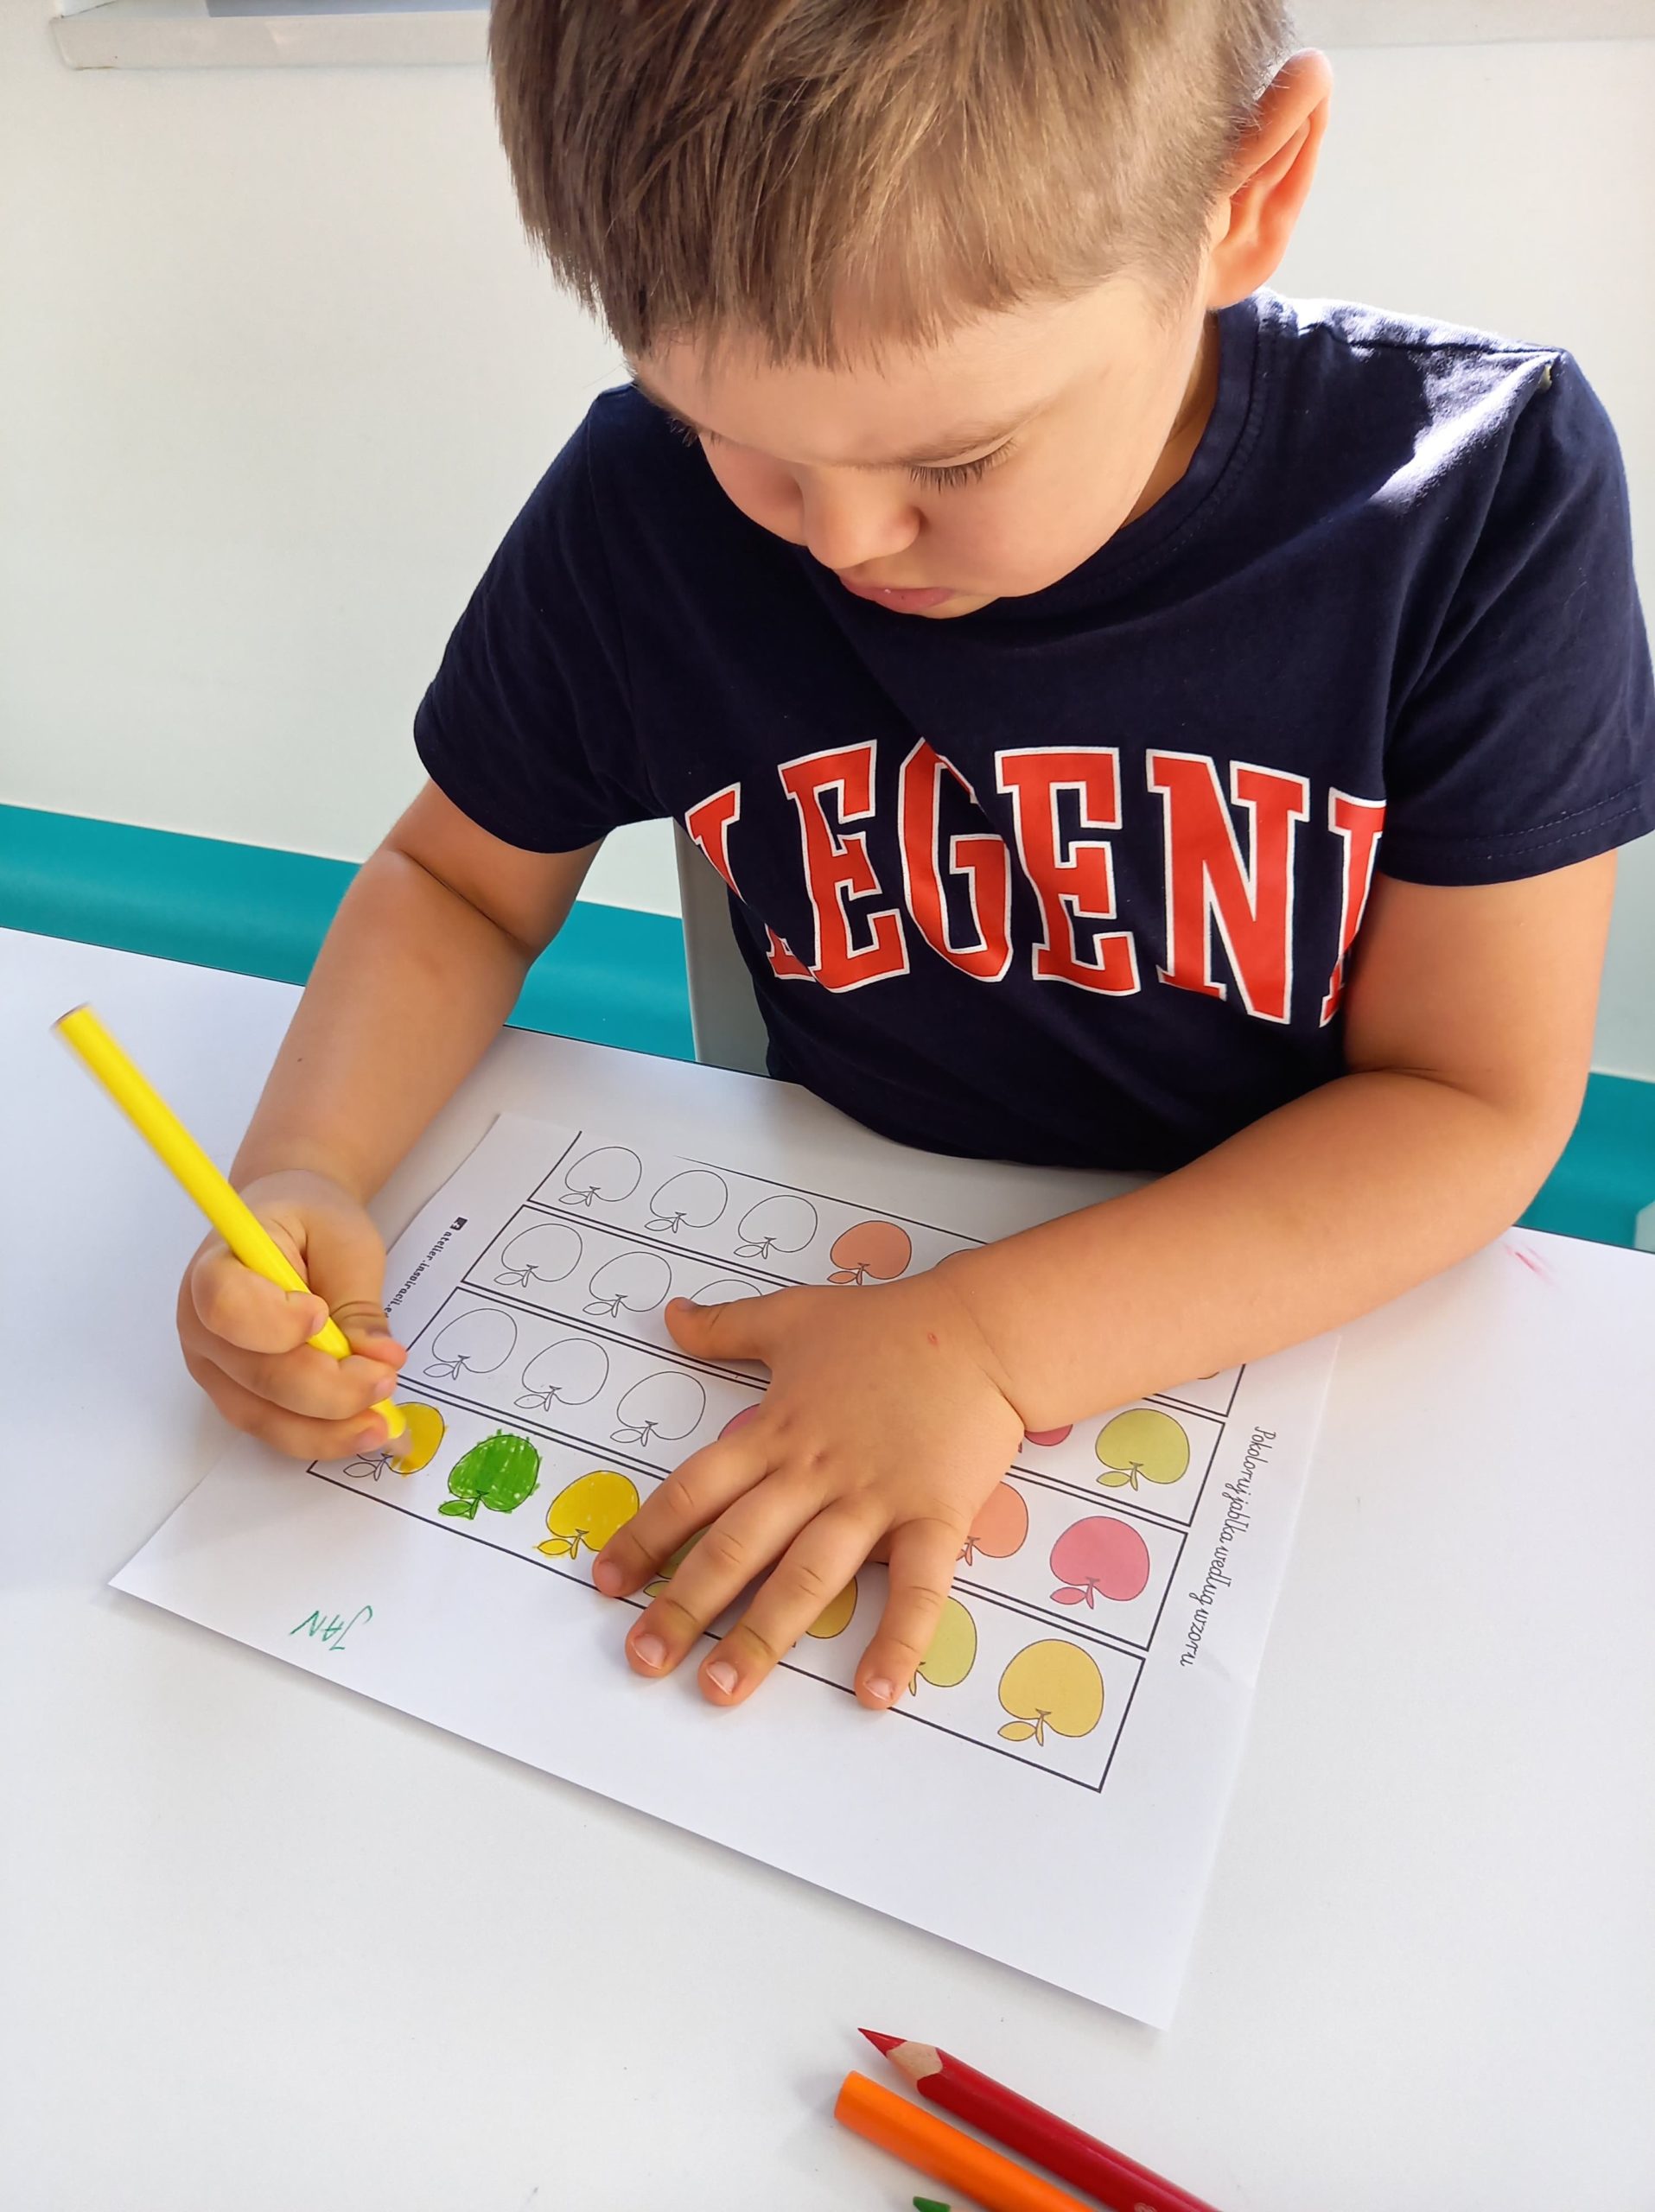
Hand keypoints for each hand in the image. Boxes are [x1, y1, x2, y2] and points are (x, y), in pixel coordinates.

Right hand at [176, 1169, 406, 1459]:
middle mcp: (203, 1326)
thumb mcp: (345, 1242)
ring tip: (385, 1423)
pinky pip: (276, 1430)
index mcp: (216, 1267)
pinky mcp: (240, 1395)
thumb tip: (380, 1360)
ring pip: (266, 1417)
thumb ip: (358, 1302)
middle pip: (257, 1375)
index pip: (226, 1306)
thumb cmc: (312, 1222)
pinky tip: (365, 1430)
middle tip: (385, 1380)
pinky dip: (324, 1437)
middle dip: (329, 1390)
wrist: (290, 1223)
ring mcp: (216, 1368)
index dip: (273, 1322)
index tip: (321, 1313)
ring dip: (330, 1429)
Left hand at [591, 1267, 1024, 1709]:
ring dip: (762, 1636)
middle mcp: (813, 1473)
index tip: (608, 1584)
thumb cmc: (889, 1325)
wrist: (982, 1329)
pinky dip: (896, 1641)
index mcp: (775, 1431)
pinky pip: (916, 1587)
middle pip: (737, 1546)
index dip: (648, 1537)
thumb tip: (669, 1316)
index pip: (695, 1491)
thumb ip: (727, 1326)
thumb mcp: (795, 1315)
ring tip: (721, 1689)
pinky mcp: (934, 1516)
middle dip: (685, 1605)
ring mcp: (873, 1499)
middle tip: (643, 1659)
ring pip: (807, 1576)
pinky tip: (874, 1695)